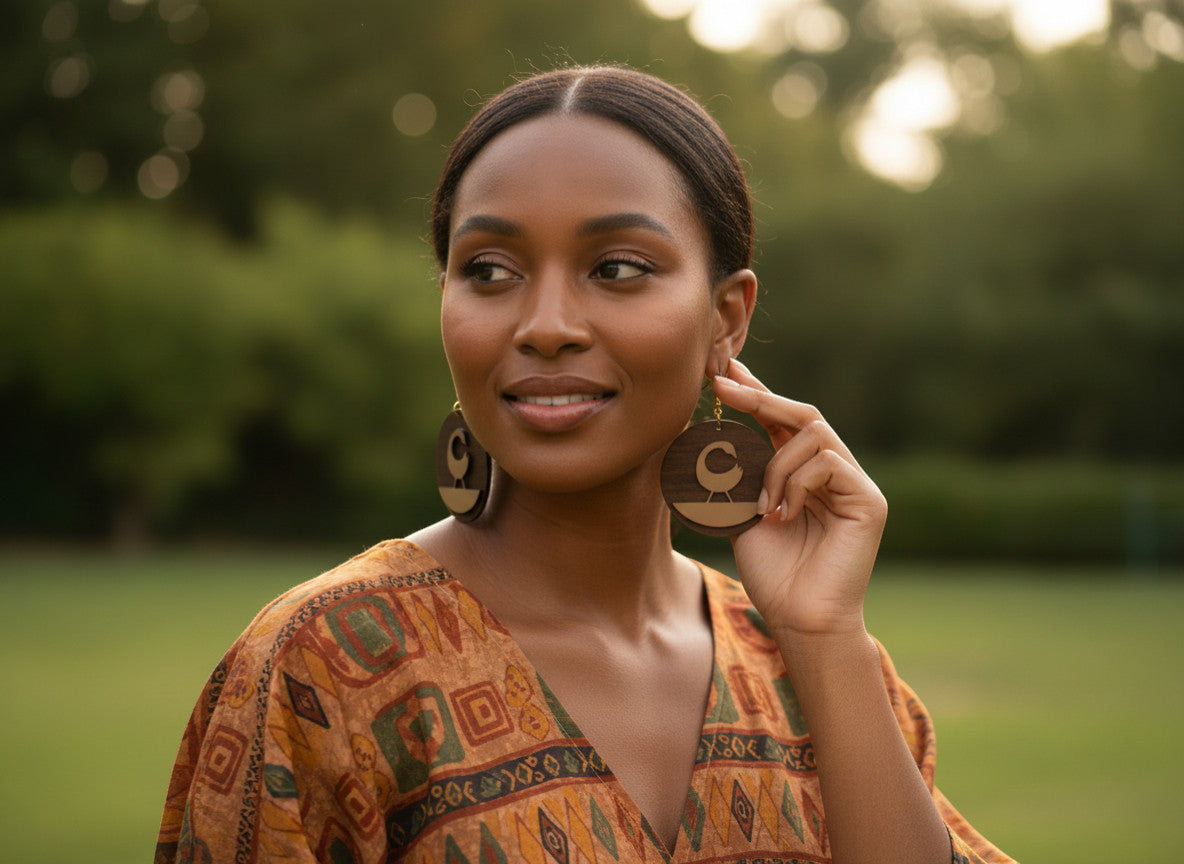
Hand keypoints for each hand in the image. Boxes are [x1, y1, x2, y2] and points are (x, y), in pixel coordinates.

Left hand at [713, 359, 886, 641]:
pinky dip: (795, 483)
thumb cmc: (772, 573)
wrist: (798, 619)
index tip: (723, 373)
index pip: (782, 422)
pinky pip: (828, 463)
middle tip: (724, 387)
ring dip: (774, 465)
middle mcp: (834, 473)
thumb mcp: (741, 514)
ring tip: (761, 506)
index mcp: (804, 473)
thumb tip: (711, 433)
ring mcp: (855, 485)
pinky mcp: (869, 501)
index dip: (755, 394)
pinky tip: (784, 515)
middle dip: (760, 397)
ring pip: (812, 435)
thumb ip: (737, 476)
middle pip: (802, 414)